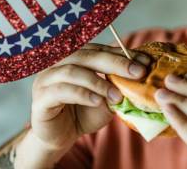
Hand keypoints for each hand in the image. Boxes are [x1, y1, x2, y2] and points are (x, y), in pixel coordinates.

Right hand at [17, 43, 149, 167]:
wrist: (60, 138)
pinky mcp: (40, 98)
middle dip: (115, 63)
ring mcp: (46, 79)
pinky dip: (82, 94)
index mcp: (74, 57)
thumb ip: (117, 85)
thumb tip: (140, 73)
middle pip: (87, 55)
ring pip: (73, 71)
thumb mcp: (106, 97)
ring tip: (117, 95)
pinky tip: (97, 101)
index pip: (100, 49)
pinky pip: (61, 90)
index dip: (123, 53)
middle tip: (137, 72)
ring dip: (98, 82)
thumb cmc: (83, 113)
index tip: (145, 61)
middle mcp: (58, 63)